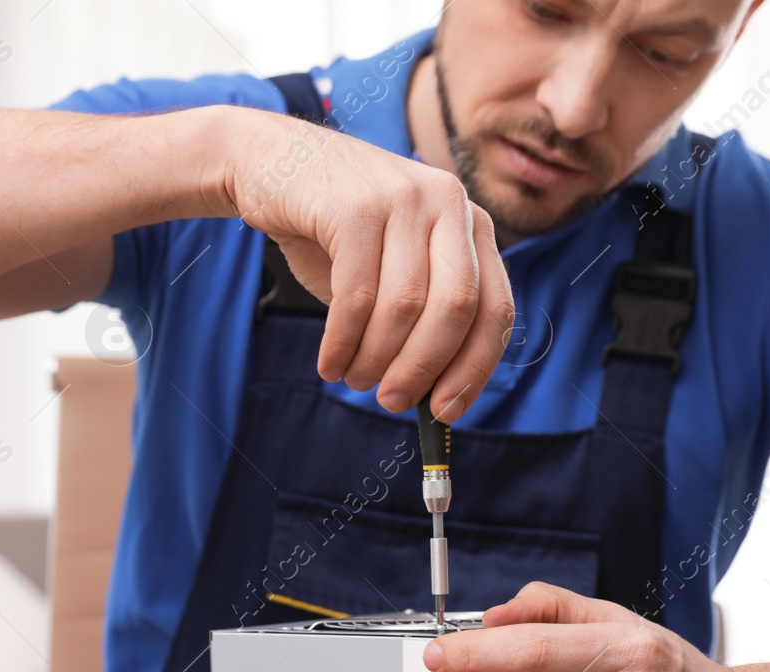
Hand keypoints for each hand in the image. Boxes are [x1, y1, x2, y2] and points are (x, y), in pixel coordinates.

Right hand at [222, 108, 513, 421]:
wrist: (272, 162)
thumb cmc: (337, 230)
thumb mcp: (392, 269)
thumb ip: (420, 319)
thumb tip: (431, 395)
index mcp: (471, 224)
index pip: (496, 308)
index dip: (474, 368)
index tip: (445, 411)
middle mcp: (448, 203)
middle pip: (457, 308)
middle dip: (424, 368)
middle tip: (392, 401)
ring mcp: (403, 197)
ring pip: (405, 306)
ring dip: (376, 359)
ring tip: (353, 378)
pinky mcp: (354, 204)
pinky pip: (356, 295)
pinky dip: (342, 342)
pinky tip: (329, 362)